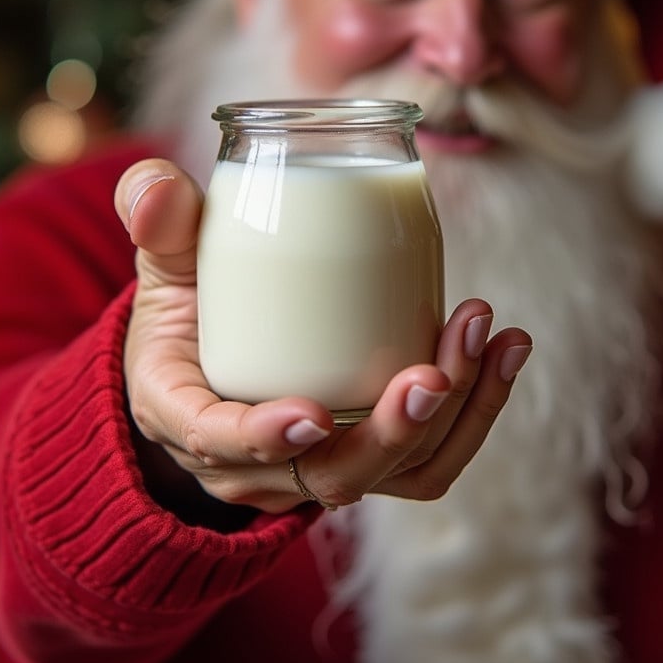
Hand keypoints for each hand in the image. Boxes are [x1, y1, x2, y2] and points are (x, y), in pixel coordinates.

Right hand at [115, 158, 531, 514]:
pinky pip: (431, 459)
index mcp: (189, 414)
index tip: (312, 415)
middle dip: (392, 431)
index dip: (263, 441)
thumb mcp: (166, 267)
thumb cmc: (189, 309)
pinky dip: (478, 412)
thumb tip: (155, 187)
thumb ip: (160, 225)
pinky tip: (506, 349)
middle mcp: (259, 460)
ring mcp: (323, 465)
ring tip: (488, 334)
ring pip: (397, 474)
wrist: (217, 361)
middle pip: (333, 475)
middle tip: (434, 370)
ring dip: (455, 416)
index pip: (218, 444)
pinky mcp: (373, 453)